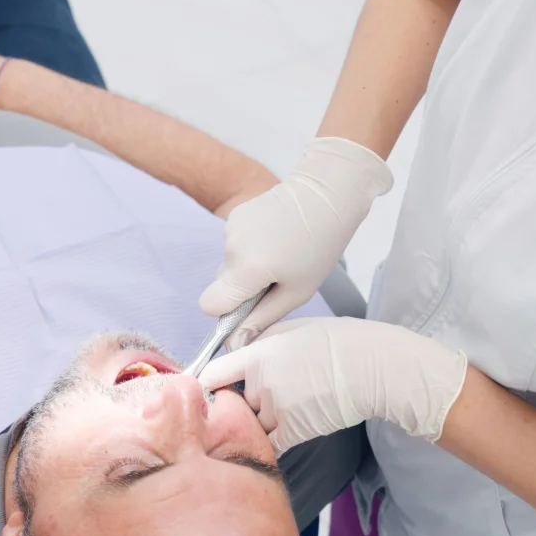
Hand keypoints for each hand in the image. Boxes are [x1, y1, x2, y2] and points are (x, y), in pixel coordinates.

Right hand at [198, 137, 392, 347]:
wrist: (327, 193)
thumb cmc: (320, 245)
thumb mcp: (298, 292)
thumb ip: (262, 318)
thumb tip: (236, 343)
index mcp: (248, 269)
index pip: (209, 305)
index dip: (226, 313)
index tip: (248, 308)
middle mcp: (231, 249)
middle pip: (221, 285)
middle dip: (242, 288)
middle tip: (278, 276)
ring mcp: (230, 229)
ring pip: (229, 265)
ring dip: (248, 266)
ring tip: (281, 252)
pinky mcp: (233, 216)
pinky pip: (234, 244)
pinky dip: (249, 247)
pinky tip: (275, 236)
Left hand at [199, 318, 467, 454]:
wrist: (374, 368)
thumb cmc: (337, 343)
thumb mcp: (290, 330)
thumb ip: (257, 343)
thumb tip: (234, 351)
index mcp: (258, 356)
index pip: (212, 375)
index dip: (207, 383)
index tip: (207, 388)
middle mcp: (261, 386)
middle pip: (231, 402)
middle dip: (239, 401)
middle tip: (259, 394)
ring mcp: (277, 412)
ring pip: (249, 424)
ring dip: (256, 421)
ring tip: (284, 407)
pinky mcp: (294, 433)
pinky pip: (267, 443)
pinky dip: (267, 440)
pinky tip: (280, 429)